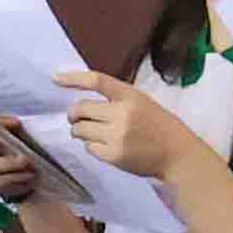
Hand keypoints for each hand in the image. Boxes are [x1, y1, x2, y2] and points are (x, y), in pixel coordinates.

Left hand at [58, 77, 212, 181]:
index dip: (74, 78)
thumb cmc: (158, 126)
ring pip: (79, 130)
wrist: (177, 154)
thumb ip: (117, 100)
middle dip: (73, 115)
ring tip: (93, 133)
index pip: (97, 81)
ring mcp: (117, 135)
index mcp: (131, 95)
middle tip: (77, 119)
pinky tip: (106, 146)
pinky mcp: (114, 155)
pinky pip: (88, 148)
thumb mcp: (142, 103)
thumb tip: (81, 104)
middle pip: (79, 109)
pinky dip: (92, 147)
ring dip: (79, 131)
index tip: (55, 78)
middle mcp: (122, 113)